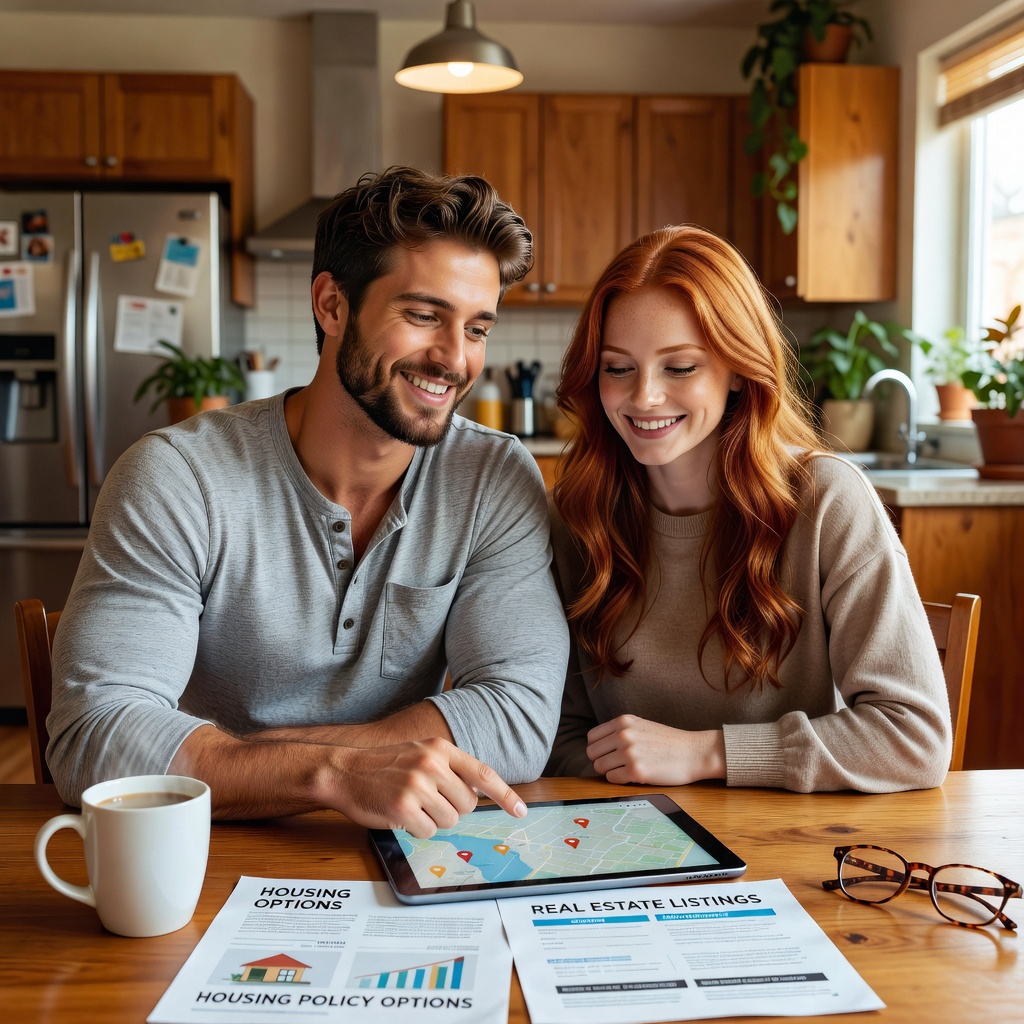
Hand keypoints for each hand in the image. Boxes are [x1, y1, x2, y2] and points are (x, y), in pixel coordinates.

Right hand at [327, 736, 526, 838]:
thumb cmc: (385, 766)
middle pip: (467, 804)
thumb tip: (480, 791)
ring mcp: (417, 785)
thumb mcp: (420, 753)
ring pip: (450, 821)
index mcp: (440, 748)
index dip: (505, 794)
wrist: (344, 771)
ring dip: (434, 821)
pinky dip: (417, 830)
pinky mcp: (403, 807)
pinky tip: (401, 815)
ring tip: (413, 806)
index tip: (520, 810)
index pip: (483, 773)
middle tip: (429, 802)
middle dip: (452, 810)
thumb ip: (449, 767)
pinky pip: (428, 832)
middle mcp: (432, 764)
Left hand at [586, 715, 725, 785]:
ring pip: (600, 767)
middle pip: (592, 753)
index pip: (592, 737)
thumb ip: (620, 731)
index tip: (607, 754)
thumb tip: (598, 747)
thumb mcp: (641, 726)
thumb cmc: (669, 742)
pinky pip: (612, 779)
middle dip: (601, 761)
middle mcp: (623, 735)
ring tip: (626, 770)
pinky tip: (633, 776)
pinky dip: (620, 780)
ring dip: (610, 772)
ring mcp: (629, 753)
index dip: (597, 748)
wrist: (694, 752)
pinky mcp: (636, 771)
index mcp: (623, 721)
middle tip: (615, 765)